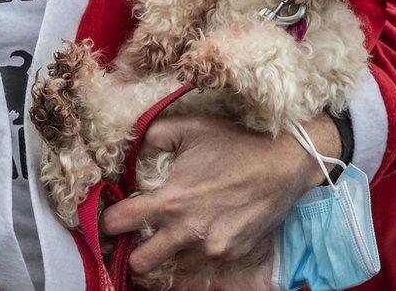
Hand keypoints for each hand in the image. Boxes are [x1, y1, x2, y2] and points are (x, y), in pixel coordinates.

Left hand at [100, 112, 340, 275]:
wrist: (286, 164)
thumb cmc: (238, 145)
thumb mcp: (193, 128)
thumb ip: (154, 136)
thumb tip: (132, 152)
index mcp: (170, 201)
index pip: (116, 224)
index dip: (109, 220)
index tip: (115, 217)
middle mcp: (187, 231)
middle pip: (139, 264)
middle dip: (135, 252)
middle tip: (143, 238)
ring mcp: (211, 247)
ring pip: (174, 268)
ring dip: (173, 254)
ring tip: (181, 235)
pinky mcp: (233, 254)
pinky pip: (207, 265)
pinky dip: (202, 253)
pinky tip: (209, 233)